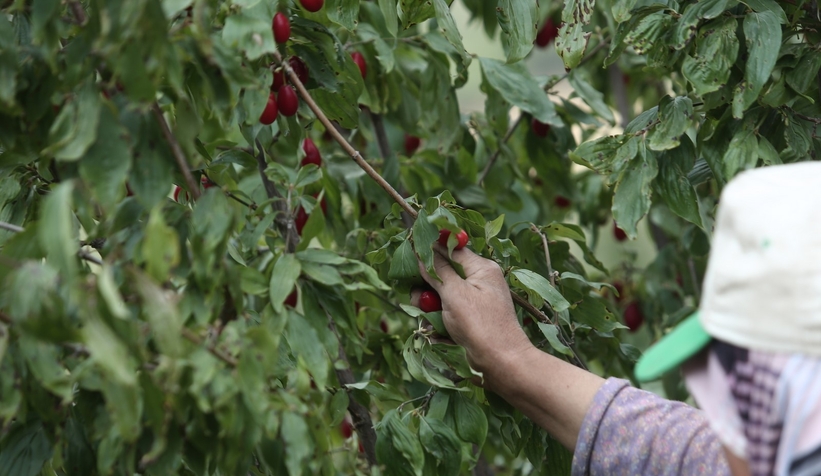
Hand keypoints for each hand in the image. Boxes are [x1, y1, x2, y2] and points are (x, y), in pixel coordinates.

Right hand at [411, 247, 533, 382]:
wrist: (501, 362)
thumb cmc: (480, 325)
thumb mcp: (455, 293)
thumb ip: (437, 271)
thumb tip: (423, 251)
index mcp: (481, 268)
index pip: (451, 249)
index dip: (430, 251)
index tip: (410, 255)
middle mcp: (479, 281)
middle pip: (443, 274)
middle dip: (427, 287)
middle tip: (418, 300)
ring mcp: (474, 301)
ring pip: (441, 296)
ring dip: (430, 308)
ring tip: (428, 322)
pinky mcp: (469, 320)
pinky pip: (447, 314)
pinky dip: (439, 322)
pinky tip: (436, 334)